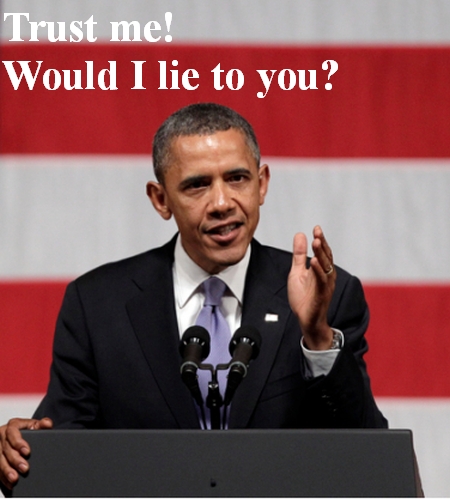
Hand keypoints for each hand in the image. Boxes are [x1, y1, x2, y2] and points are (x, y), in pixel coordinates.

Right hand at [0, 417, 52, 489]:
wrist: (25, 436)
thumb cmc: (30, 430)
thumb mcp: (36, 426)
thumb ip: (42, 424)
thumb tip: (47, 423)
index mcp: (13, 425)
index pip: (13, 432)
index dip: (18, 442)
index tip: (27, 451)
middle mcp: (3, 436)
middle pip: (6, 449)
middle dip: (15, 460)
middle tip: (25, 468)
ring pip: (0, 460)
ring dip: (7, 470)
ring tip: (15, 478)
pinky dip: (3, 477)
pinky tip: (10, 483)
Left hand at [288, 226, 335, 349]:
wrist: (306, 320)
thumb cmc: (304, 297)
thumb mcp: (297, 272)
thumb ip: (299, 255)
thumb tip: (300, 235)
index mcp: (322, 270)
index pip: (323, 252)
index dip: (321, 240)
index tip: (316, 228)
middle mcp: (327, 276)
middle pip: (326, 257)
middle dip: (322, 244)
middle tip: (317, 232)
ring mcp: (325, 286)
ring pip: (325, 268)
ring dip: (321, 255)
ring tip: (316, 243)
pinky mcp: (321, 295)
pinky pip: (321, 282)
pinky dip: (318, 272)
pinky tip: (314, 262)